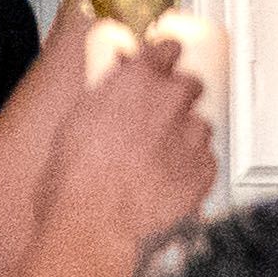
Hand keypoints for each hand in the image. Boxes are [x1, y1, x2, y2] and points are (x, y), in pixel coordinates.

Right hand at [32, 34, 220, 276]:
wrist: (92, 227)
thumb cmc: (72, 182)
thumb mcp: (74, 124)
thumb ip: (104, 97)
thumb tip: (112, 89)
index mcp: (136, 81)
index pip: (166, 50)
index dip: (164, 58)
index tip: (163, 64)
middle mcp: (170, 100)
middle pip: (189, 84)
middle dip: (175, 99)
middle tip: (154, 122)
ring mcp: (192, 133)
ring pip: (198, 124)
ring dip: (182, 137)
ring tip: (152, 164)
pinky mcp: (206, 166)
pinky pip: (203, 160)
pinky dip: (189, 169)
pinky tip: (163, 185)